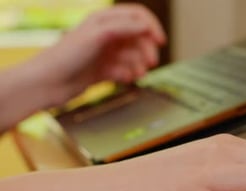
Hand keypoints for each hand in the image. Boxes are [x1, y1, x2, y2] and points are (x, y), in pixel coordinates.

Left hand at [35, 4, 165, 105]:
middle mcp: (107, 34)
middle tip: (151, 63)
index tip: (160, 41)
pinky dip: (127, 74)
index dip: (152, 27)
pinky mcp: (103, 70)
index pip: (138, 16)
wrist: (48, 83)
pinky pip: (124, 70)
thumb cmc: (67, 56)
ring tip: (137, 75)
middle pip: (139, 38)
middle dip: (146, 50)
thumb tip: (146, 26)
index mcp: (105, 20)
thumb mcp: (99, 35)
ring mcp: (106, 53)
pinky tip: (123, 79)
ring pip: (133, 56)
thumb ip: (125, 28)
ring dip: (138, 64)